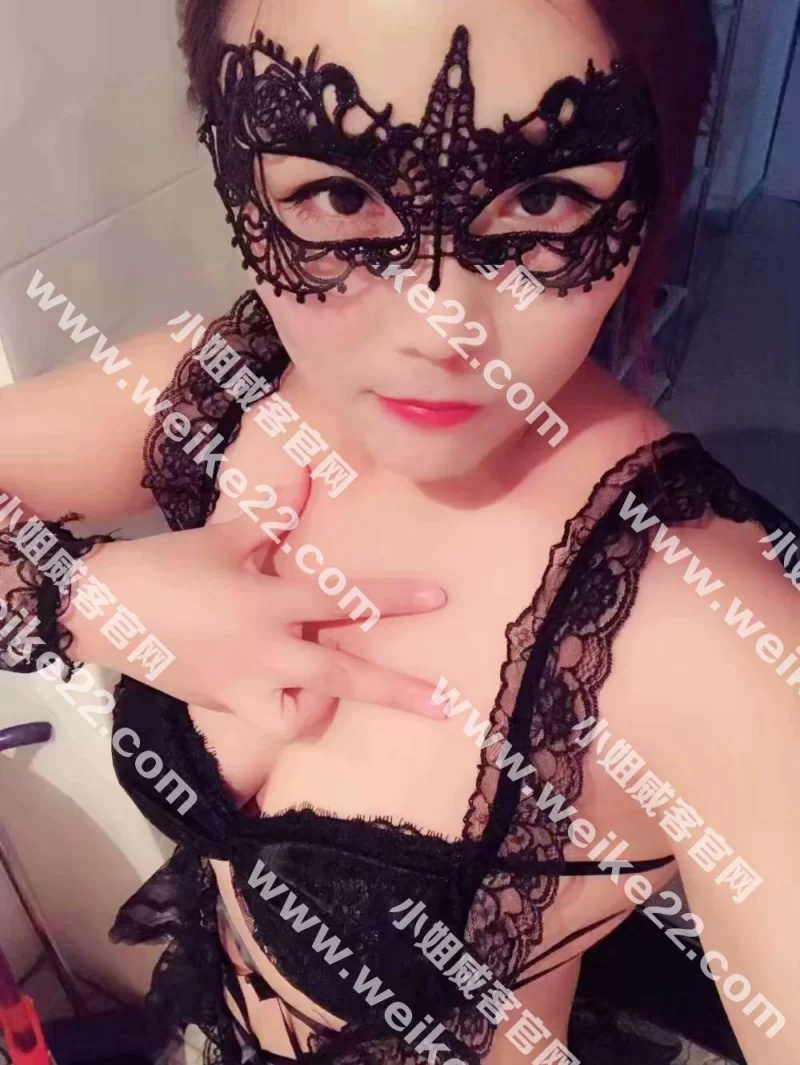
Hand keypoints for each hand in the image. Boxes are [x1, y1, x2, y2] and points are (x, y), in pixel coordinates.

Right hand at [64, 472, 447, 738]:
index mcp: (266, 603)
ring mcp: (244, 686)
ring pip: (303, 716)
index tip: (439, 598)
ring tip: (327, 687)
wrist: (97, 612)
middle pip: (343, 678)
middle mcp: (264, 652)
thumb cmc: (162, 568)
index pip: (343, 600)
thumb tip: (306, 478)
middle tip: (447, 706)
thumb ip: (271, 516)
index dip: (394, 598)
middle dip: (398, 693)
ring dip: (324, 705)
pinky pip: (270, 718)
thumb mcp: (220, 538)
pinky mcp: (225, 706)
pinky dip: (286, 709)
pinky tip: (284, 687)